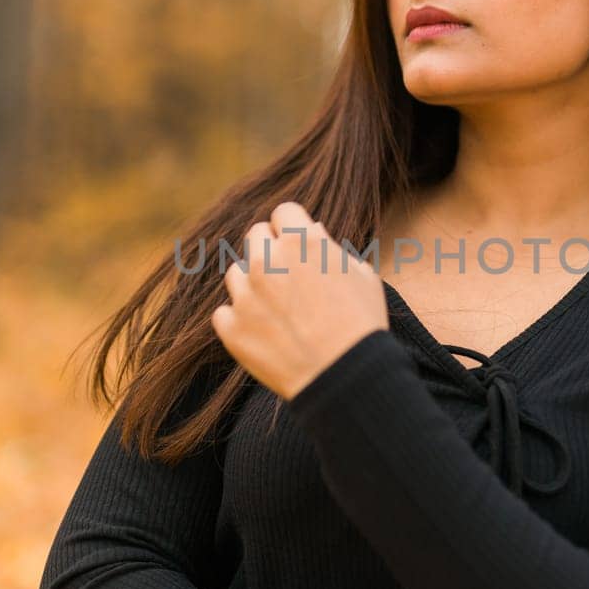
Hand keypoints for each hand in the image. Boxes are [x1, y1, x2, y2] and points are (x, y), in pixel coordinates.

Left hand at [210, 202, 388, 399]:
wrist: (344, 376)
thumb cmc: (362, 325)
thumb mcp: (363, 276)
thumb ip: (334, 249)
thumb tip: (314, 235)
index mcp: (301, 242)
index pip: (284, 212)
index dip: (293, 227)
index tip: (298, 243)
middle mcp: (267, 262)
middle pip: (255, 235)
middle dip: (270, 249)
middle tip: (288, 274)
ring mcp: (245, 295)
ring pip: (236, 273)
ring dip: (253, 284)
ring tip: (277, 308)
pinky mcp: (231, 328)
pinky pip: (225, 313)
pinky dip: (240, 320)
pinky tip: (263, 332)